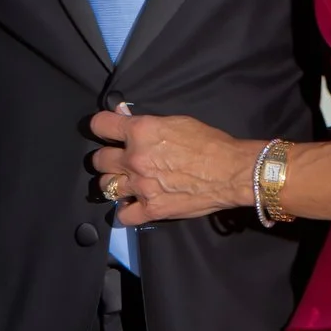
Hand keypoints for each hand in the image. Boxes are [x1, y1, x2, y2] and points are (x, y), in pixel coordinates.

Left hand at [89, 106, 251, 223]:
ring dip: (112, 182)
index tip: (103, 130)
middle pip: (99, 159)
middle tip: (116, 159)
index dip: (100, 126)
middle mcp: (134, 159)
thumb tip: (123, 115)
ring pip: (105, 186)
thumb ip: (145, 122)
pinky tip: (131, 205)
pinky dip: (125, 210)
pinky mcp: (151, 209)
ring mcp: (140, 186)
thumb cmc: (208, 142)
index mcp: (140, 132)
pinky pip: (123, 215)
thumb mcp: (176, 122)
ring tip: (123, 182)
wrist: (231, 171)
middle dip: (105, 158)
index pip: (101, 125)